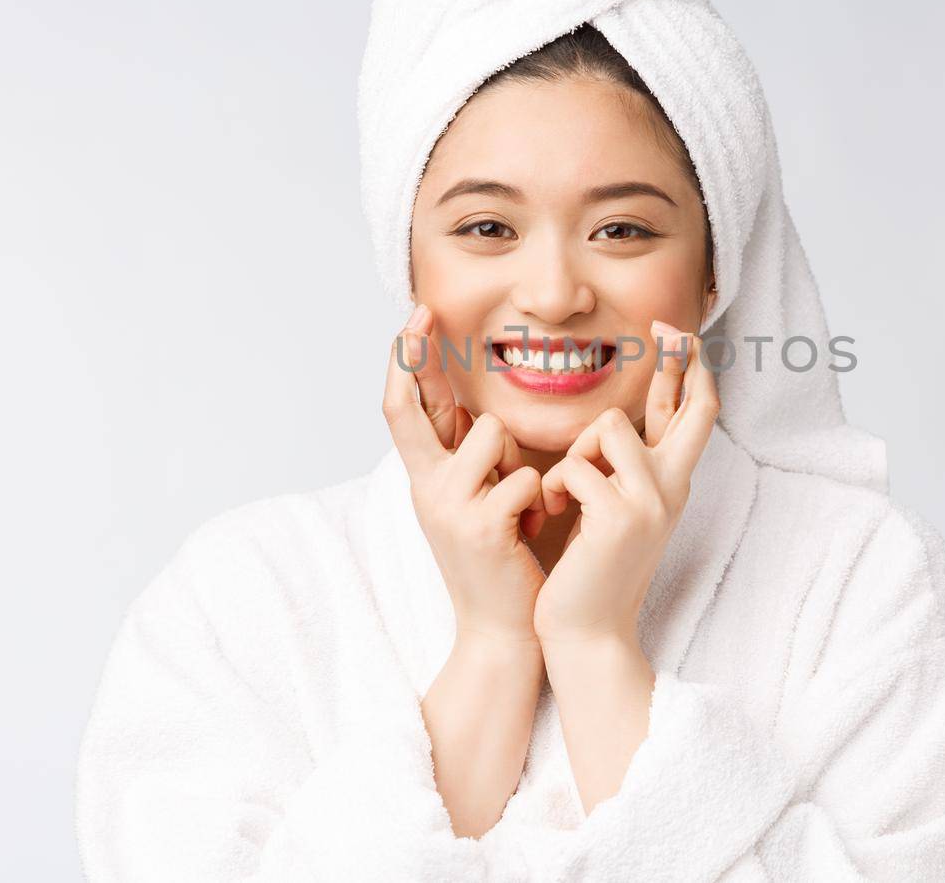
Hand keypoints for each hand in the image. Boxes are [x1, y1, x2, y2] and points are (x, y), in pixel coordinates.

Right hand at [382, 303, 547, 644]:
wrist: (504, 630)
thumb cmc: (502, 558)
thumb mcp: (476, 500)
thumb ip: (470, 456)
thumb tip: (467, 406)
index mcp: (426, 479)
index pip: (403, 408)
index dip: (406, 361)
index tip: (415, 316)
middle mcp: (425, 488)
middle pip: (409, 408)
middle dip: (413, 356)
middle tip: (419, 314)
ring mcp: (448, 508)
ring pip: (491, 433)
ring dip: (519, 459)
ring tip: (523, 503)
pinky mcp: (480, 528)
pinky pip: (523, 477)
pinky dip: (540, 498)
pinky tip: (533, 530)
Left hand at [532, 322, 718, 645]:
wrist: (587, 634)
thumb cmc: (590, 571)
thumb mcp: (613, 510)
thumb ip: (619, 467)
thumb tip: (615, 425)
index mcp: (671, 484)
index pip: (697, 414)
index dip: (693, 370)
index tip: (681, 332)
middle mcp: (673, 488)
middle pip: (694, 405)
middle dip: (682, 359)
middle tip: (668, 327)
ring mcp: (652, 502)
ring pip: (610, 424)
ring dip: (575, 452)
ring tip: (563, 495)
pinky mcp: (620, 517)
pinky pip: (575, 465)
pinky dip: (553, 487)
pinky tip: (551, 517)